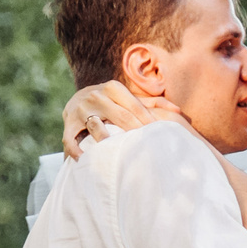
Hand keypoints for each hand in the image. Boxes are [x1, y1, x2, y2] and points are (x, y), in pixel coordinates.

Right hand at [61, 82, 184, 157]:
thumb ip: (152, 103)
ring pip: (95, 127)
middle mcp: (96, 96)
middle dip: (133, 132)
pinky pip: (70, 139)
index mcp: (113, 88)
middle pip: (120, 117)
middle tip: (145, 148)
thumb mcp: (127, 97)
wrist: (77, 98)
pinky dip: (75, 150)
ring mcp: (81, 110)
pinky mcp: (68, 123)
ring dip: (104, 140)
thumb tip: (178, 110)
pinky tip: (84, 159)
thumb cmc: (111, 101)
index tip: (159, 135)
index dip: (147, 121)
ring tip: (114, 151)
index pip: (134, 107)